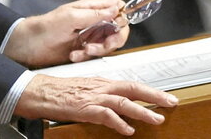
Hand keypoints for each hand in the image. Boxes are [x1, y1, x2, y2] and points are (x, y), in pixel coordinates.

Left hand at [4, 0, 128, 67]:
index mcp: (91, 8)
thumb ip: (95, 14)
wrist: (29, 45)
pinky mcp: (82, 50)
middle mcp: (92, 21)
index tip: (119, 27)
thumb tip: (116, 8)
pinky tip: (73, 55)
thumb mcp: (72, 17)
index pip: (117, 8)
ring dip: (97, 50)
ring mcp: (88, 36)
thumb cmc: (46, 26)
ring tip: (82, 51)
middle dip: (113, 40)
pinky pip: (94, 56)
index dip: (122, 17)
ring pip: (107, 45)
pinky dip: (85, 57)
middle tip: (103, 46)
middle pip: (117, 29)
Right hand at [15, 74, 178, 135]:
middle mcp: (100, 86)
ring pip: (123, 100)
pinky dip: (118, 121)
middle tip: (172, 102)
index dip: (149, 90)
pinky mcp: (83, 107)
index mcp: (102, 82)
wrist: (38, 90)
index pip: (131, 84)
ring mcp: (92, 96)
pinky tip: (128, 129)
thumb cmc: (58, 92)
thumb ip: (102, 97)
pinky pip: (105, 114)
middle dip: (154, 95)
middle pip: (132, 88)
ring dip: (142, 110)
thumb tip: (118, 107)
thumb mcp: (84, 91)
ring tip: (157, 119)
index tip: (165, 97)